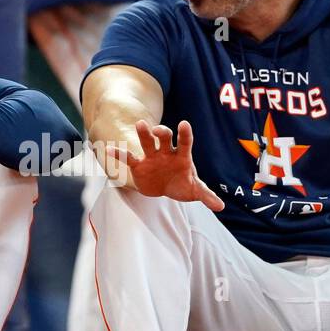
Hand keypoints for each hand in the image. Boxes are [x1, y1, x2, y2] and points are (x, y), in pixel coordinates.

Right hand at [105, 120, 223, 210]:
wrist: (163, 188)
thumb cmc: (182, 184)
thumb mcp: (195, 190)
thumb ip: (206, 195)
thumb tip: (220, 206)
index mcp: (181, 156)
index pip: (184, 142)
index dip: (184, 134)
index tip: (184, 124)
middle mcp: (166, 152)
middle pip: (164, 137)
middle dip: (162, 132)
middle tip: (160, 130)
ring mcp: (151, 157)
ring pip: (147, 142)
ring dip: (143, 133)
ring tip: (140, 124)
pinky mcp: (138, 165)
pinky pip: (128, 158)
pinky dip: (119, 154)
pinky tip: (109, 149)